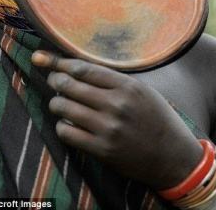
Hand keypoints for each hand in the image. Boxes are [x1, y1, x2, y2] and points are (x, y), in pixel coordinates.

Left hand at [31, 51, 201, 189]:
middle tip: (54, 81)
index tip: (43, 59)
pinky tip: (68, 124)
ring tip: (60, 103)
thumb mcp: (144, 92)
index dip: (60, 63)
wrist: (172, 156)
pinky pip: (66, 132)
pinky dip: (62, 126)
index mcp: (129, 86)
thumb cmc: (157, 119)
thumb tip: (80, 70)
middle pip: (70, 85)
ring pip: (64, 108)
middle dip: (55, 81)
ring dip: (56, 104)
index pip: (84, 69)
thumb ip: (115, 81)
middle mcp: (117, 105)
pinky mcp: (102, 149)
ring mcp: (108, 128)